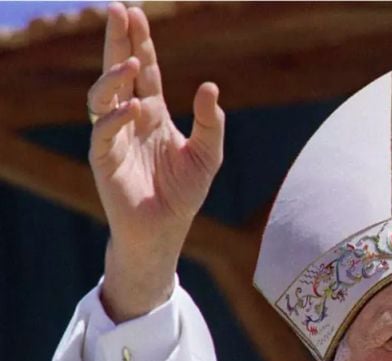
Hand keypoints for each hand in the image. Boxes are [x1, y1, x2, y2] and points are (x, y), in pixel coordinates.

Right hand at [88, 2, 223, 321]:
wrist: (165, 230)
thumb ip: (212, 122)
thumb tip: (210, 86)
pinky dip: (115, 118)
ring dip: (114, 77)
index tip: (137, 13)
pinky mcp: (104, 159)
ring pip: (103, 95)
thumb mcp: (208, 154)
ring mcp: (114, 136)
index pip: (145, 70)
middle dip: (118, 41)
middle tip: (119, 10)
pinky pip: (103, 131)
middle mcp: (130, 118)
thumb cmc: (184, 193)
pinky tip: (132, 108)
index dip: (140, 43)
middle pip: (119, 71)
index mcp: (154, 113)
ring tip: (129, 64)